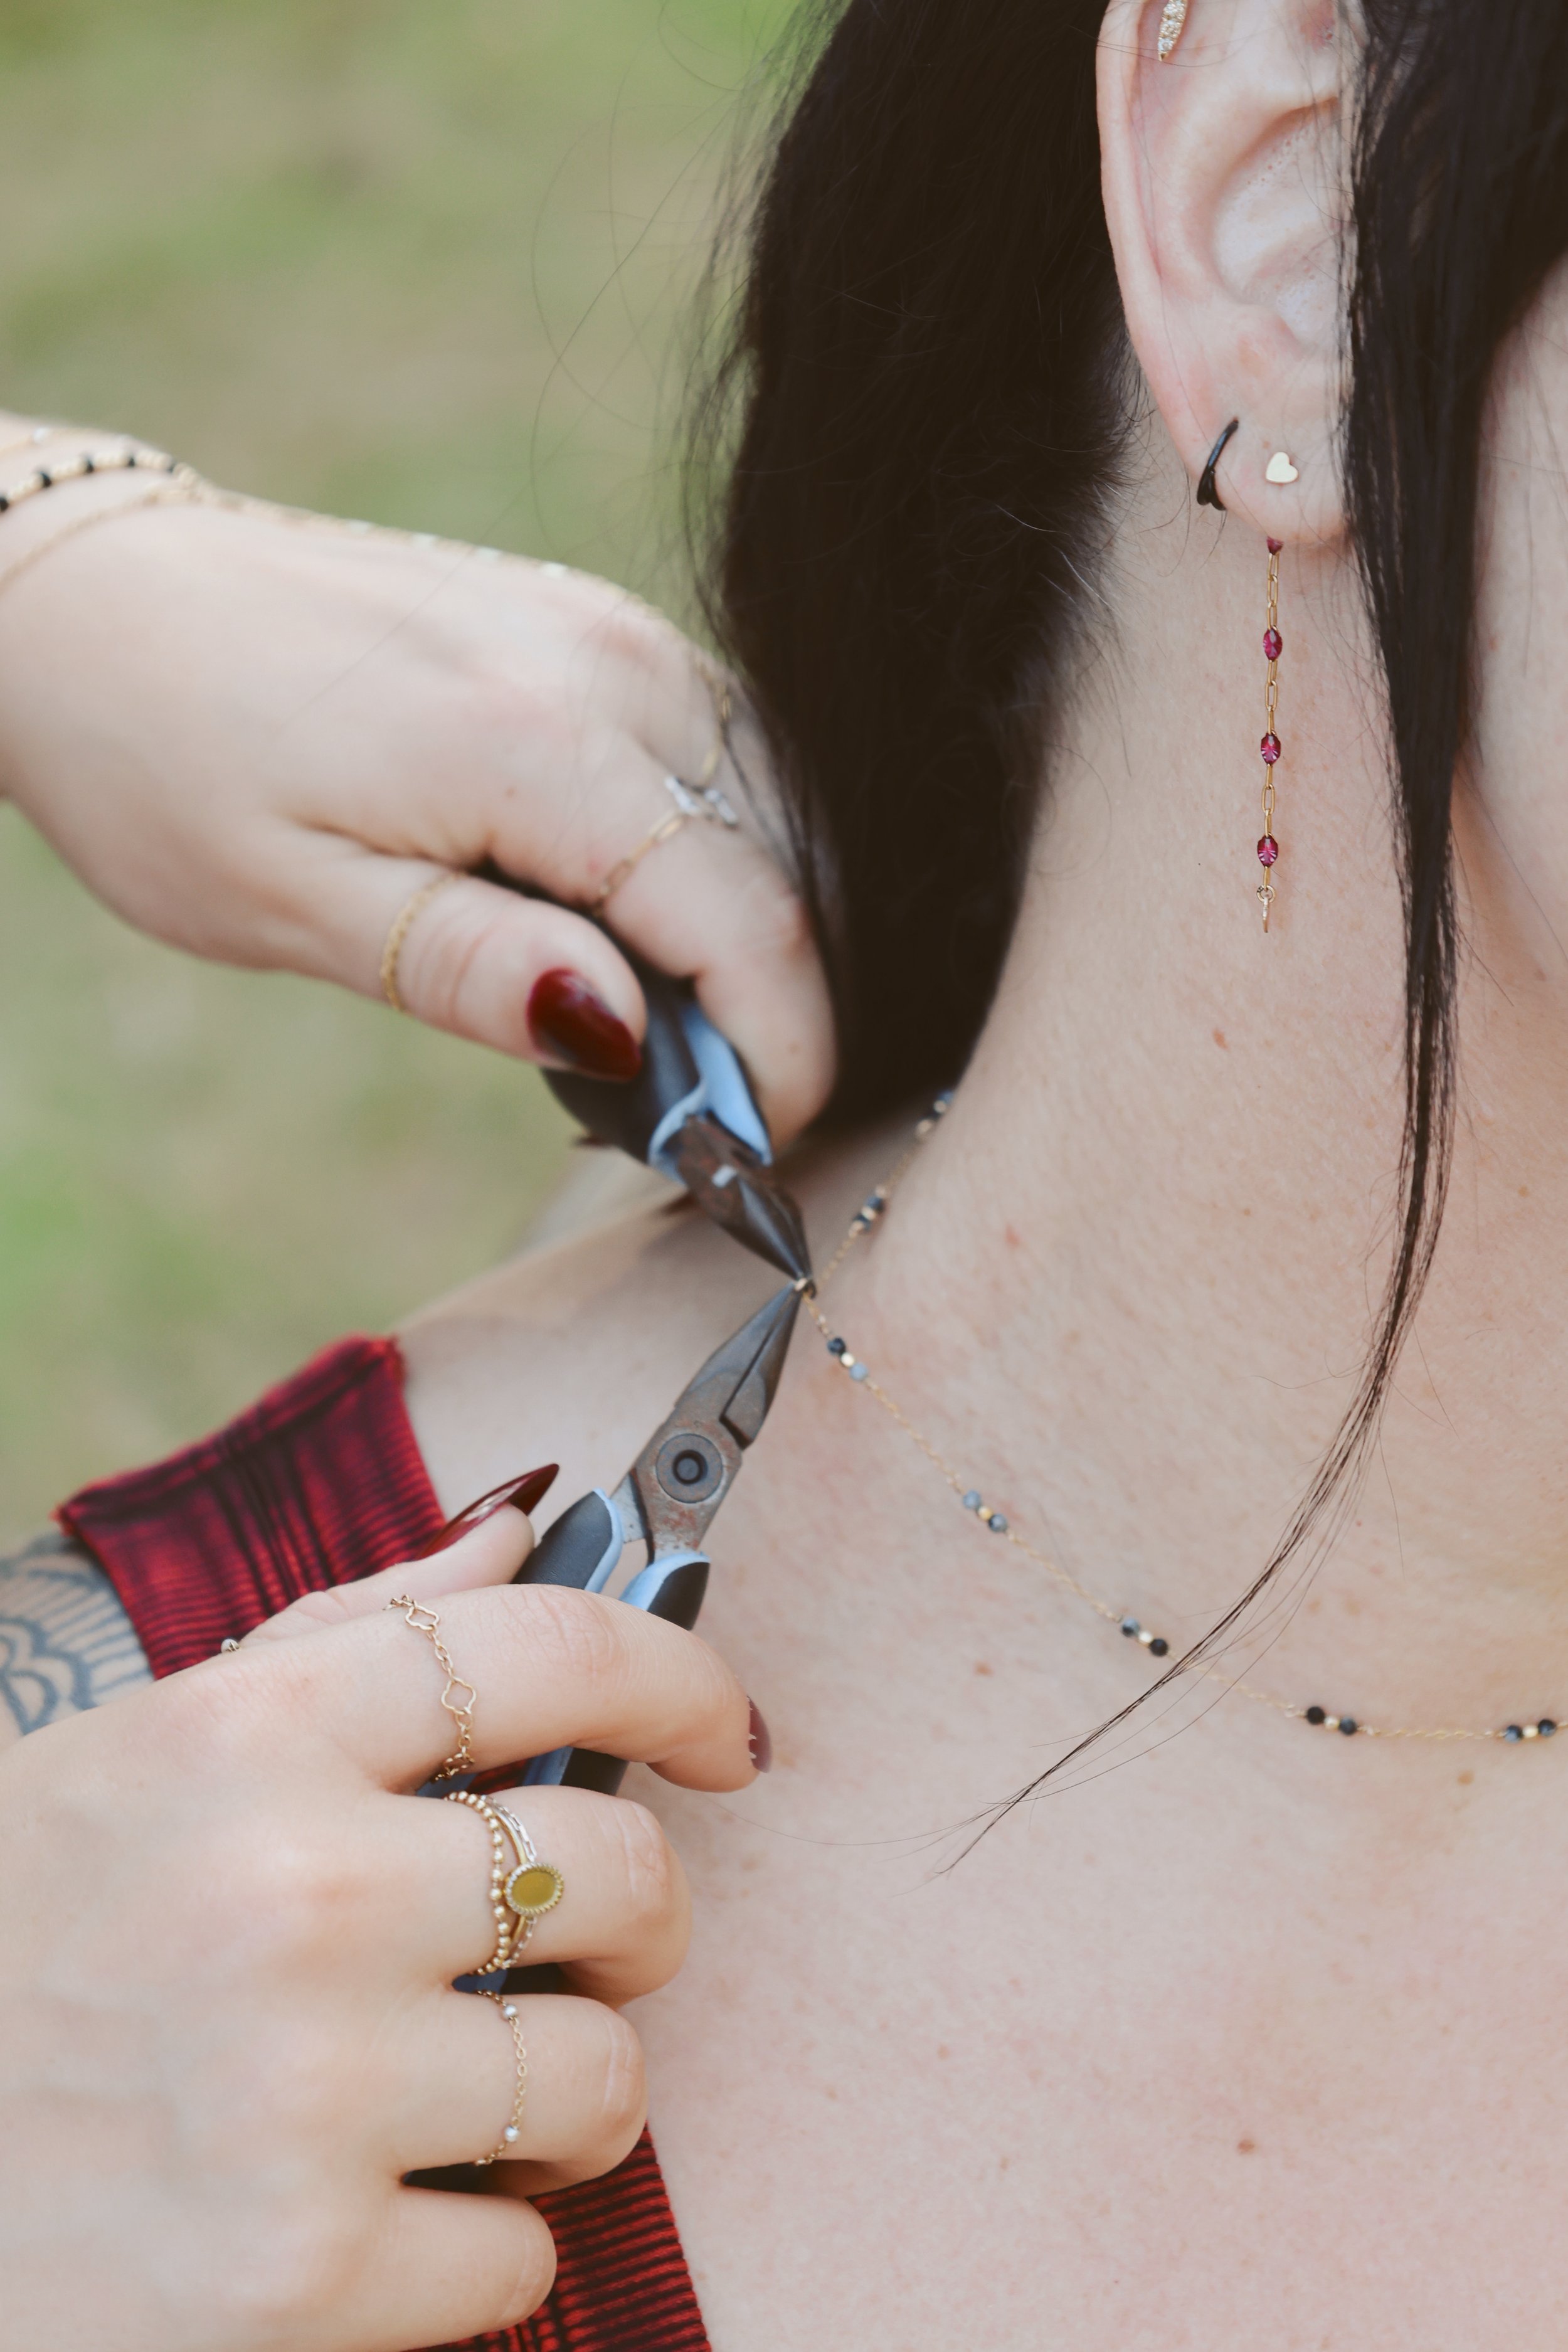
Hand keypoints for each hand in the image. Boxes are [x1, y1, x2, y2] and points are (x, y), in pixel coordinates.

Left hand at [0, 455, 833, 1139]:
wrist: (106, 594)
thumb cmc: (169, 763)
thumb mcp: (292, 905)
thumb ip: (470, 967)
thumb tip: (627, 1033)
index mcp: (534, 743)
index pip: (749, 921)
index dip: (782, 1053)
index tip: (750, 1148)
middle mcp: (608, 662)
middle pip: (791, 865)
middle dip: (779, 1004)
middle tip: (699, 1113)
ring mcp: (614, 627)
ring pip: (780, 807)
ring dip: (758, 927)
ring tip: (668, 1029)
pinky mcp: (601, 621)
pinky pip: (727, 752)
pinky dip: (723, 853)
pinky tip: (644, 922)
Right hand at [0, 1505, 758, 2350]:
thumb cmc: (27, 1941)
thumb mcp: (145, 1755)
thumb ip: (342, 1638)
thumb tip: (519, 1532)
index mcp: (245, 1736)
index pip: (551, 1649)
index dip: (682, 1680)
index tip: (724, 1734)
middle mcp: (286, 1894)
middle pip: (618, 1872)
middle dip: (638, 1918)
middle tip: (584, 1951)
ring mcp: (296, 2093)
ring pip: (603, 2075)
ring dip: (570, 2092)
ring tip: (475, 2094)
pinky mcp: (297, 2279)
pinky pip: (524, 2255)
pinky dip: (480, 2246)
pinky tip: (384, 2210)